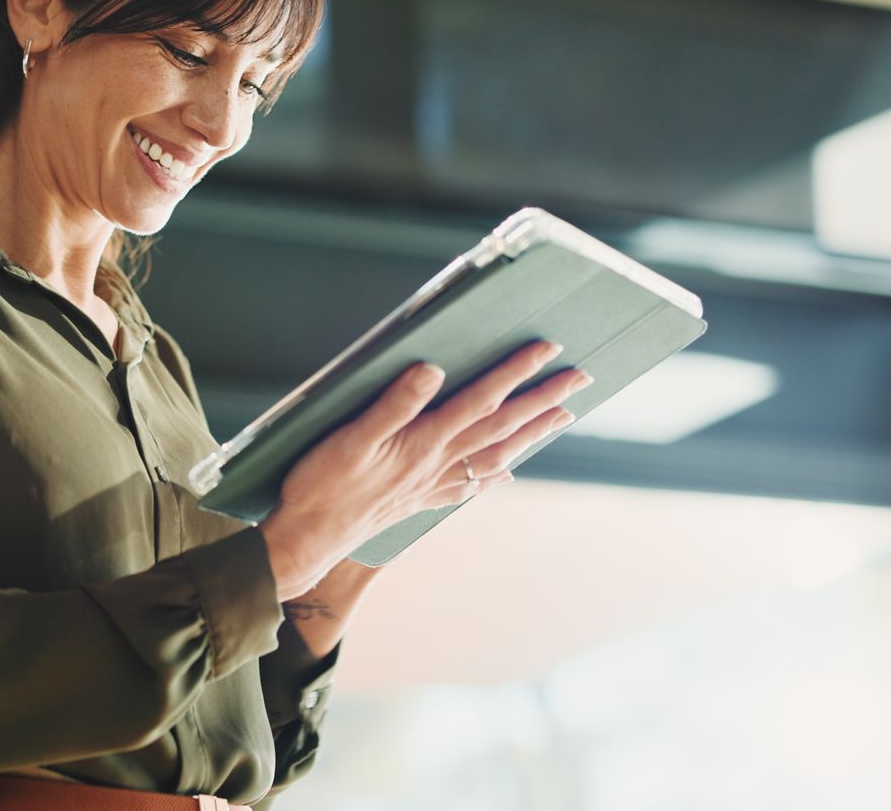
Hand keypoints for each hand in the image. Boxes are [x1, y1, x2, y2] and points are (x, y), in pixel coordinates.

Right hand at [259, 340, 586, 598]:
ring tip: (562, 417)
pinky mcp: (420, 500)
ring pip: (496, 456)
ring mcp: (432, 484)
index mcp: (424, 442)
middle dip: (543, 400)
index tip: (546, 350)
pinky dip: (494, 476)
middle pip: (501, 427)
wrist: (310, 539)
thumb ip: (393, 403)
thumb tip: (433, 371)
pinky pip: (470, 485)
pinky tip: (507, 475)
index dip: (514, 372)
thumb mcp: (351, 438)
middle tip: (580, 379)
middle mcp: (438, 464)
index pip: (480, 400)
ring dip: (532, 435)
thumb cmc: (323, 486)